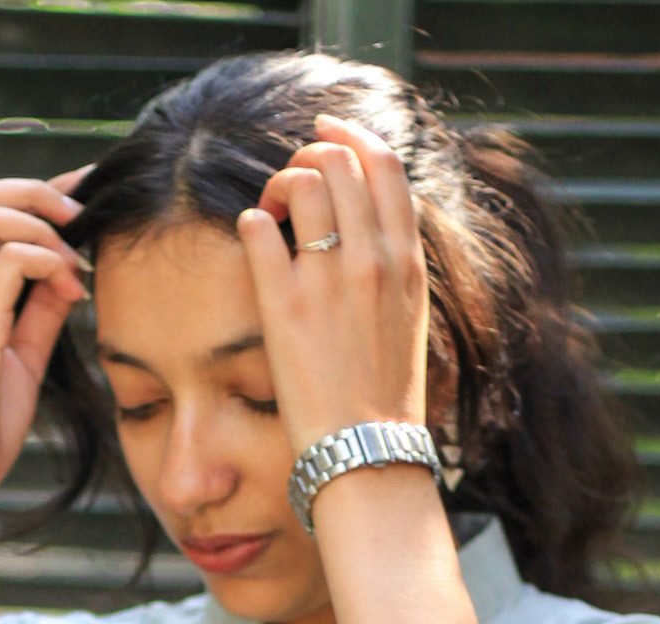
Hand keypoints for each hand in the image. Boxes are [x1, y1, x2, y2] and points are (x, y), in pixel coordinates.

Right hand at [0, 165, 93, 519]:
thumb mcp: (21, 360)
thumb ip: (39, 313)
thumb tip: (68, 275)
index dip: (28, 195)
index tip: (77, 199)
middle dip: (33, 193)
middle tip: (79, 219)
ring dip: (39, 223)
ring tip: (74, 259)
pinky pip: (6, 264)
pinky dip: (45, 260)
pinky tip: (71, 288)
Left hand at [235, 113, 429, 458]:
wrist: (367, 453)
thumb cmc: (384, 397)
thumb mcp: (409, 320)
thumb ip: (394, 267)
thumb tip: (372, 228)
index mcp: (406, 261)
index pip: (385, 166)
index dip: (351, 136)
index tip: (326, 135)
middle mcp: (371, 260)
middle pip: (339, 162)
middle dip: (307, 158)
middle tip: (289, 185)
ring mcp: (328, 281)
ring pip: (301, 182)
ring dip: (277, 184)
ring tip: (270, 212)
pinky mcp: (285, 308)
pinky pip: (257, 230)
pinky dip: (251, 223)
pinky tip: (252, 238)